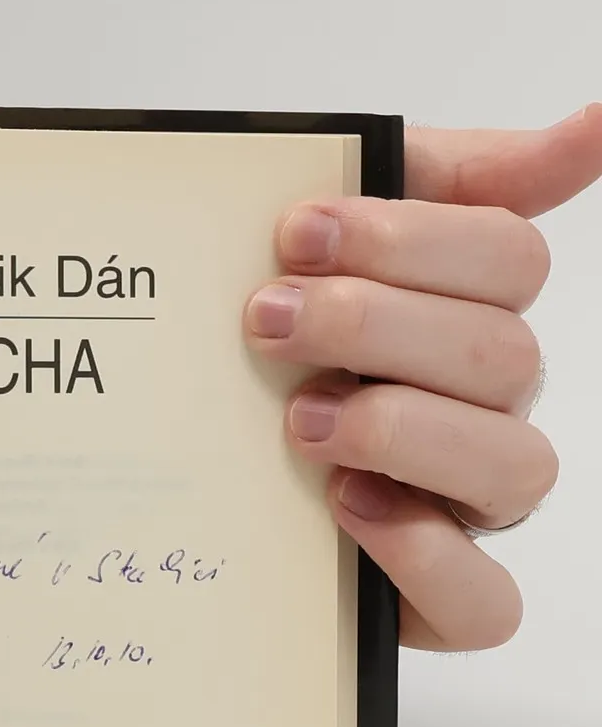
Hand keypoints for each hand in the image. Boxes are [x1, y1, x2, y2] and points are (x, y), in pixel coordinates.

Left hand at [244, 105, 601, 648]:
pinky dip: (424, 557)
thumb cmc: (263, 351)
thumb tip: (598, 124)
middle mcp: (485, 408)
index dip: (408, 238)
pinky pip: (485, 602)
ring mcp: (467, 505)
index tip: (294, 232)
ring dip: (401, 430)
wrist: (167, 466)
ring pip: (516, 466)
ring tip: (298, 420)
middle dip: (374, 324)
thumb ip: (439, 175)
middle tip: (266, 320)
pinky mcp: (436, 599)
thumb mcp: (328, 240)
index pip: (507, 257)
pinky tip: (347, 506)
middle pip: (502, 353)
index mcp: (468, 313)